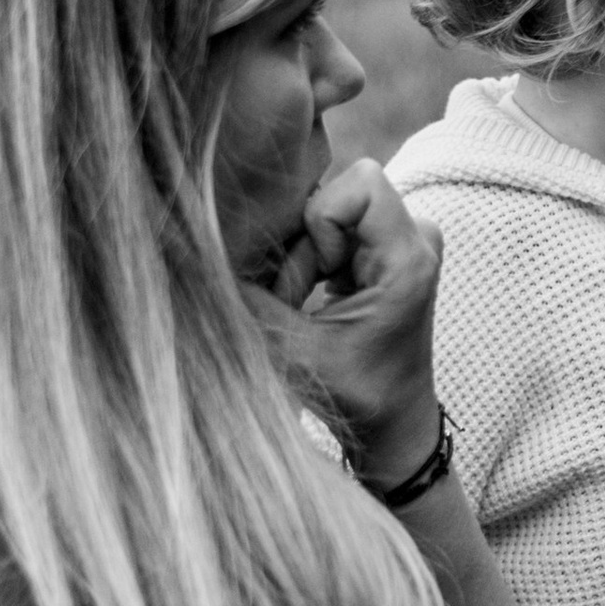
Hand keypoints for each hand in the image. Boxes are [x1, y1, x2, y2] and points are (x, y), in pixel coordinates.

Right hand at [276, 158, 446, 486]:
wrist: (394, 423)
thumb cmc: (356, 396)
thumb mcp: (293, 352)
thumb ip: (244, 300)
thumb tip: (187, 253)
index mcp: (410, 257)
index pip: (361, 182)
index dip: (321, 222)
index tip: (321, 277)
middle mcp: (417, 237)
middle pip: (336, 198)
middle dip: (303, 249)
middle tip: (301, 304)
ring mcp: (404, 240)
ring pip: (327, 214)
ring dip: (303, 261)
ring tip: (307, 309)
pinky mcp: (385, 247)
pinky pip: (333, 227)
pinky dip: (311, 263)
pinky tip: (314, 302)